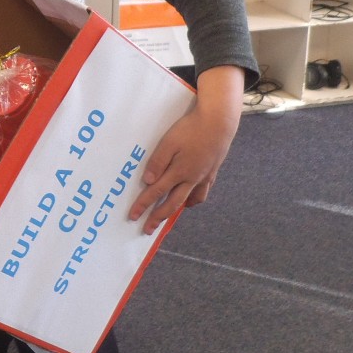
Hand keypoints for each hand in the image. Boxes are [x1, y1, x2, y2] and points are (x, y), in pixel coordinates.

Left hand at [128, 66, 243, 232]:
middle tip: (148, 229)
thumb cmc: (191, 129)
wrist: (219, 122)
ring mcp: (204, 176)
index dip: (143, 205)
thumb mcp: (169, 142)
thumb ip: (158, 162)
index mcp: (179, 172)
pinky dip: (196, 199)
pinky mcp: (213, 170)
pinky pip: (203, 191)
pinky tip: (192, 198)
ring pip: (191, 200)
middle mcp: (192, 178)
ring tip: (170, 216)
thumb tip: (148, 182)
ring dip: (178, 209)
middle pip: (172, 203)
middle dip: (158, 217)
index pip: (156, 193)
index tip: (133, 216)